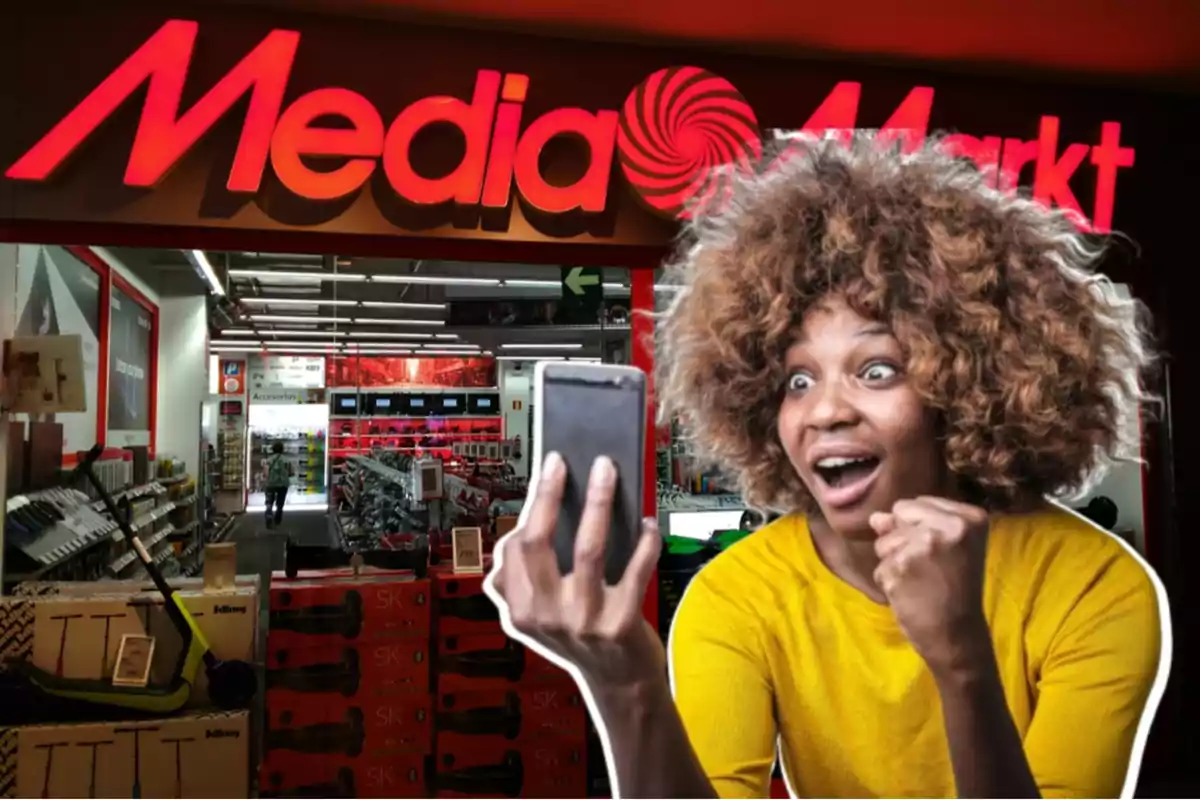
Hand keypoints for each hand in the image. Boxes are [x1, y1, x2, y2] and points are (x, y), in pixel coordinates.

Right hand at [484, 452, 664, 693]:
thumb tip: (539, 510)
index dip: (533, 504)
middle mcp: (544, 616)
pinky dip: (644, 542)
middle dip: (551, 494)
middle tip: (565, 462)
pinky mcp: (620, 625)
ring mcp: (582, 621)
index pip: (515, 547)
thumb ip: (528, 576)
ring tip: (607, 471)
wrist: (619, 684)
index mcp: (519, 609)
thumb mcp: (540, 615)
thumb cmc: (580, 635)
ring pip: (588, 549)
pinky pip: (634, 571)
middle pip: (539, 542)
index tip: (549, 470)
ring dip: (599, 502)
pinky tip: (648, 524)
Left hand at [869, 496, 991, 677]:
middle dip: (902, 538)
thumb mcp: (947, 549)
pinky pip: (879, 565)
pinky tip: (910, 593)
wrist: (957, 636)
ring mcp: (923, 546)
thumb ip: (911, 525)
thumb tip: (876, 517)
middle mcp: (949, 526)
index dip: (919, 528)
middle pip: (898, 513)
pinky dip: (889, 580)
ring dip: (893, 561)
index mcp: (969, 518)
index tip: (942, 553)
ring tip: (920, 580)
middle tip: (928, 567)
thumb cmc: (955, 590)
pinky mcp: (900, 567)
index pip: (916, 503)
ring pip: (884, 540)